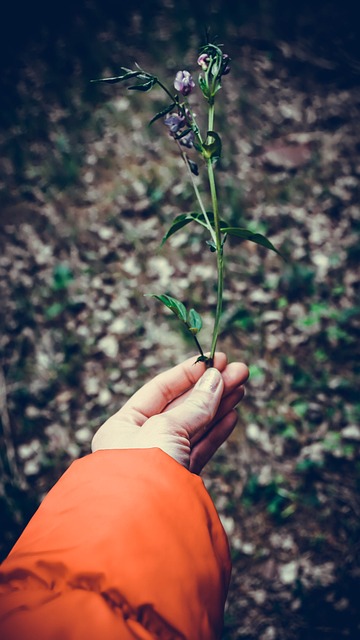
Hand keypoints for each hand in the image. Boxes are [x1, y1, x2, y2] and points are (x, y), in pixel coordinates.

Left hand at [91, 353, 248, 473]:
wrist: (142, 528)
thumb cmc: (142, 470)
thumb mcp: (166, 429)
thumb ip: (194, 406)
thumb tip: (216, 379)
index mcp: (122, 427)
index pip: (159, 390)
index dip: (188, 373)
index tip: (215, 360)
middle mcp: (139, 443)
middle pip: (181, 407)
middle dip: (211, 388)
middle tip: (240, 370)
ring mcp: (161, 463)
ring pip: (194, 427)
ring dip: (219, 405)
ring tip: (242, 386)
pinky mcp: (179, 482)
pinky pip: (200, 450)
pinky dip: (216, 431)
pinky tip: (233, 414)